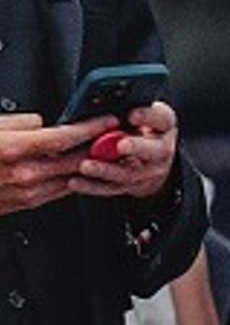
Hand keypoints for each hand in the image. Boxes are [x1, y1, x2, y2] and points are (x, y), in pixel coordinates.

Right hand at [0, 112, 117, 213]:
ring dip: (91, 166)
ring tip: (106, 153)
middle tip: (117, 136)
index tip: (109, 121)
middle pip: (76, 161)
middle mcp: (25, 174)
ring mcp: (26, 192)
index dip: (92, 128)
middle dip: (100, 148)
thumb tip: (44, 122)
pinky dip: (74, 179)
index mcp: (16, 150)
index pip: (65, 138)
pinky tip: (80, 170)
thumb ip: (24, 123)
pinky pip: (59, 190)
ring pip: (72, 178)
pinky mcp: (25, 203)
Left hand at [69, 101, 178, 198]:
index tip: (132, 114)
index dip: (148, 117)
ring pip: (129, 173)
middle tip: (120, 144)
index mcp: (164, 126)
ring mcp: (148, 171)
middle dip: (136, 147)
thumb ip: (131, 106)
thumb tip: (104, 100)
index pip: (162, 119)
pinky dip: (92, 186)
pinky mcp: (130, 186)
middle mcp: (162, 150)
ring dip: (106, 170)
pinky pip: (111, 188)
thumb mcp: (144, 113)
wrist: (153, 158)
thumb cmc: (142, 127)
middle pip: (153, 151)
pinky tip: (75, 181)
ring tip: (86, 165)